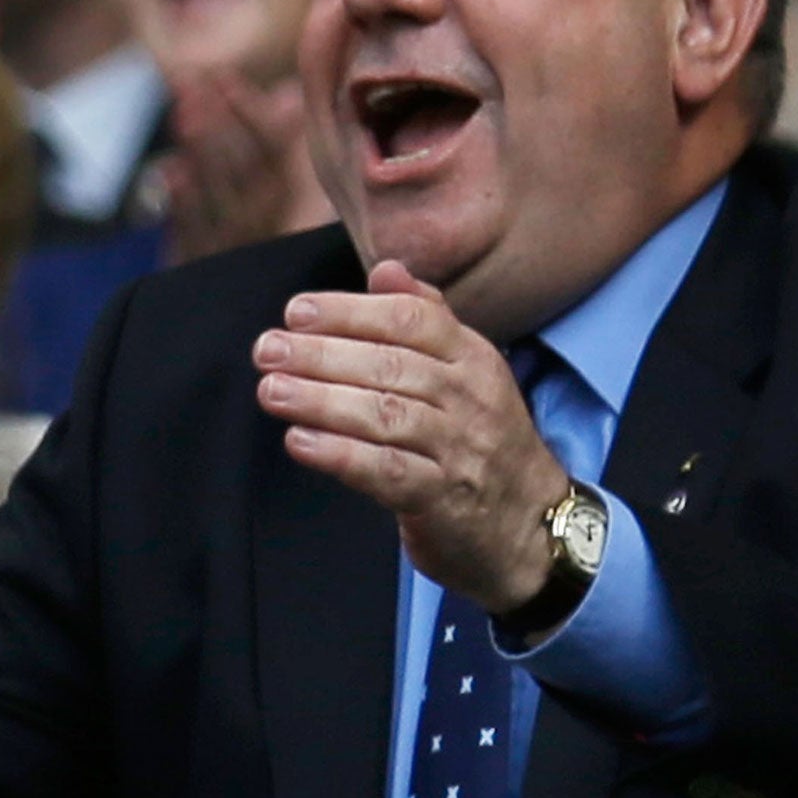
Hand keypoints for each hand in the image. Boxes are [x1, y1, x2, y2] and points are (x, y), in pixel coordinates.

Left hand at [164, 72, 305, 263]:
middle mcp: (266, 224)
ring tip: (182, 113)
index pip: (274, 150)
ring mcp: (233, 248)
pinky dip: (182, 203)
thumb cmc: (255, 229)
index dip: (248, 110)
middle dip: (216, 121)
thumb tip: (287, 98)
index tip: (223, 77)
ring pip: (219, 196)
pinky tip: (171, 171)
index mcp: (290, 201)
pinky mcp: (201, 268)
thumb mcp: (274, 188)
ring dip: (200, 152)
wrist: (230, 301)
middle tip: (190, 84)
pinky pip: (194, 234)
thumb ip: (278, 145)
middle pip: (243, 168)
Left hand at [251, 260, 568, 612]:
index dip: (350, 312)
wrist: (531, 529)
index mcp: (474, 358)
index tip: (297, 312)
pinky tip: (299, 441)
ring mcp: (458, 450)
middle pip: (390, 365)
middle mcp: (470, 399)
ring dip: (320, 400)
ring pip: (385, 415)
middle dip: (321, 354)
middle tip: (266, 349)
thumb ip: (427, 318)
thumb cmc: (481, 441)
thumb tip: (385, 269)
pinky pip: (386, 471)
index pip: (411, 320)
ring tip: (271, 390)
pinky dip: (340, 454)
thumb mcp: (468, 373)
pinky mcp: (442, 501)